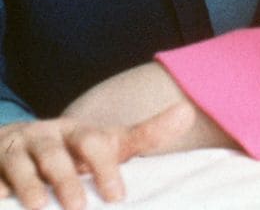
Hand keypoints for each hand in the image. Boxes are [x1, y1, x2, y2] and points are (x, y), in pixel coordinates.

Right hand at [0, 103, 194, 209]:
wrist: (15, 144)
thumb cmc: (72, 150)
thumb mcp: (106, 141)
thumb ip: (144, 134)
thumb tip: (187, 112)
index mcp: (76, 133)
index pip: (94, 142)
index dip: (105, 166)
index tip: (118, 196)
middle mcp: (45, 138)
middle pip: (56, 155)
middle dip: (65, 180)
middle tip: (78, 209)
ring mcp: (15, 152)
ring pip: (19, 165)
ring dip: (28, 187)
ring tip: (36, 208)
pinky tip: (1, 201)